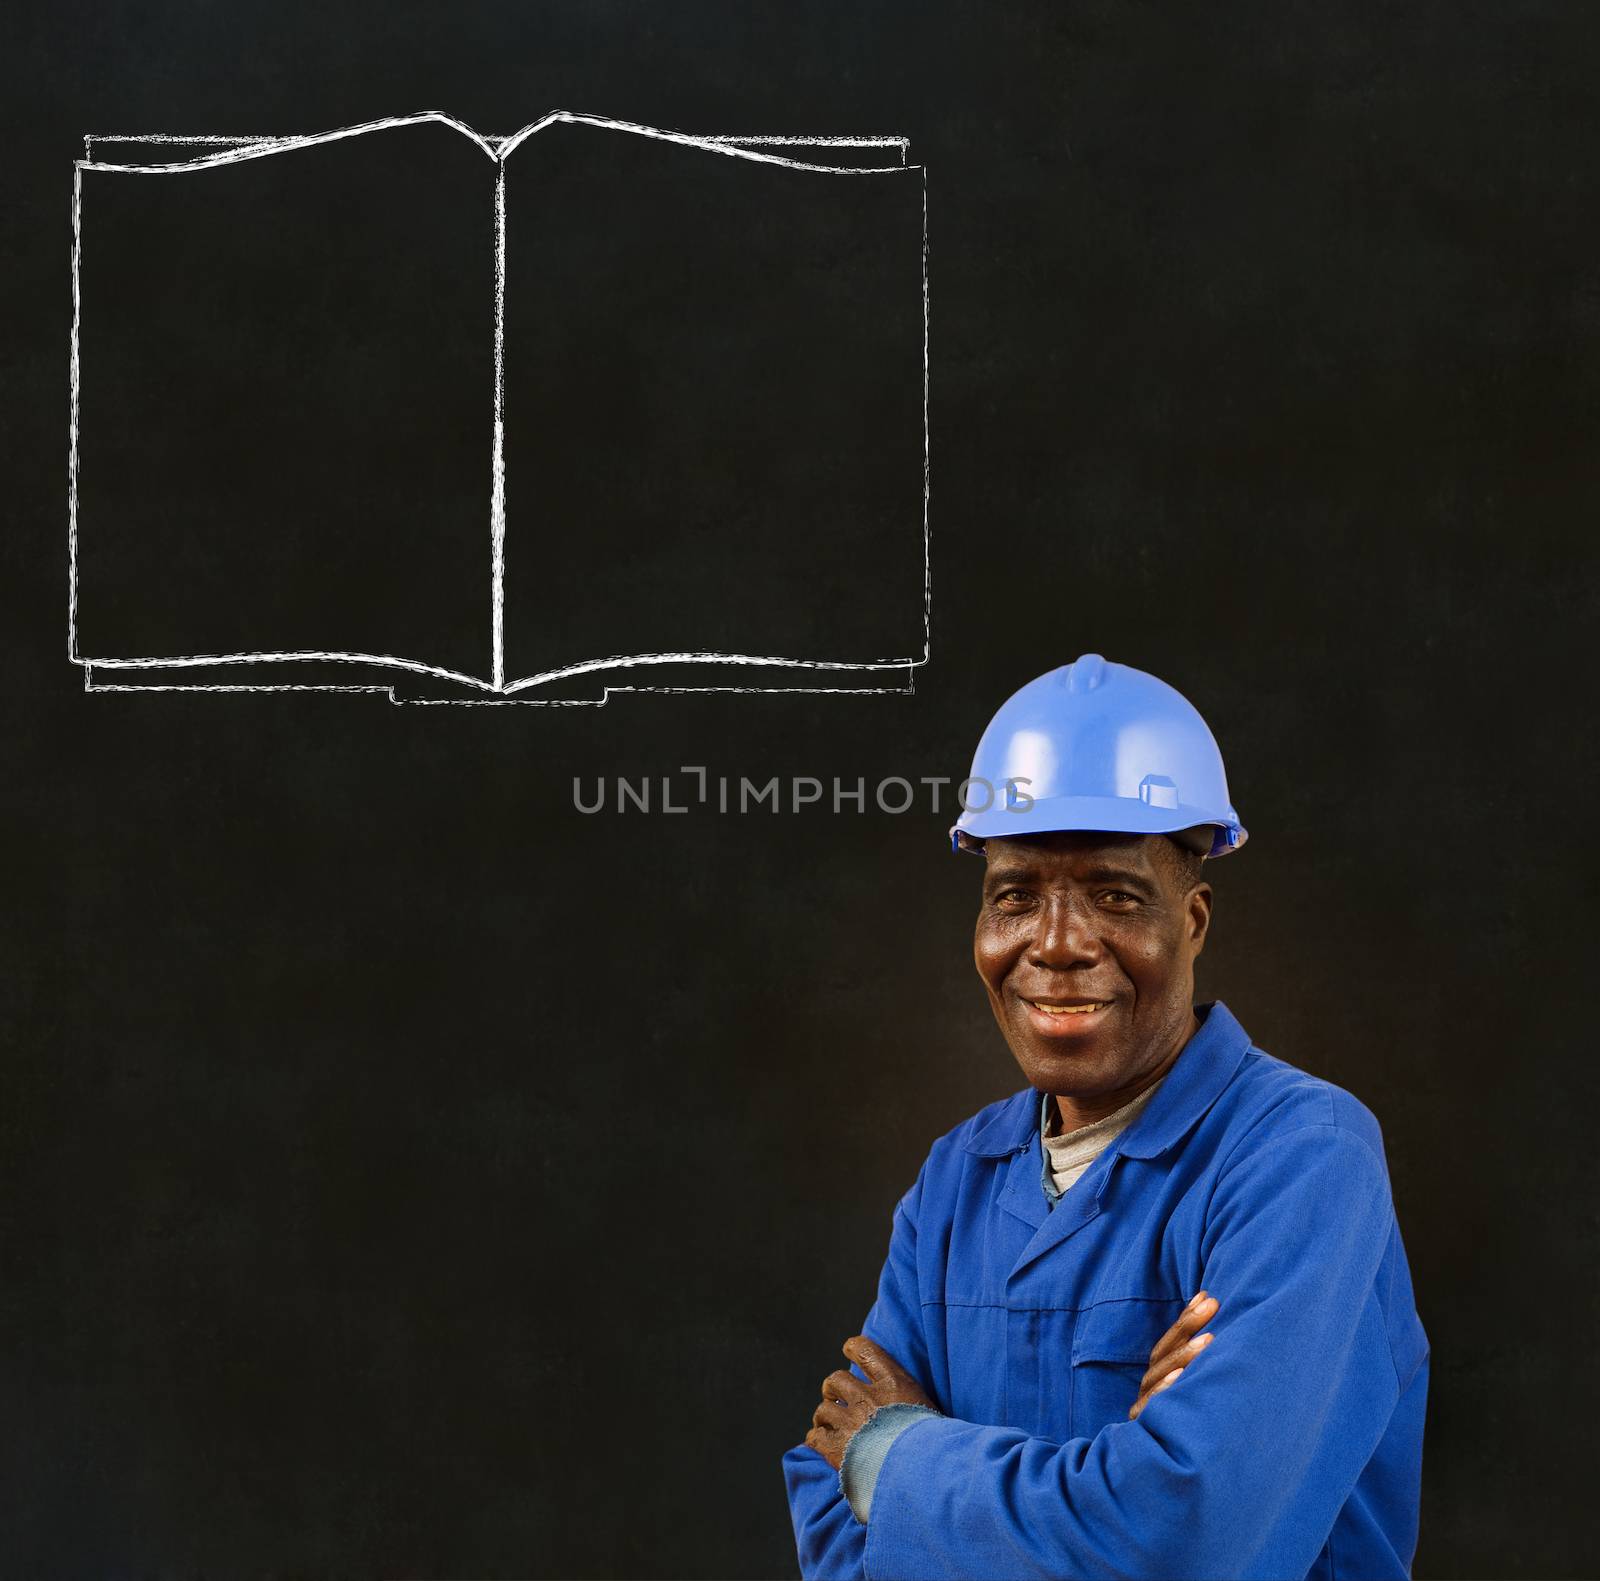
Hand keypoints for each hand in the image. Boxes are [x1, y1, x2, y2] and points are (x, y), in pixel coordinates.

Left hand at [806, 1335, 935, 1469]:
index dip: (853, 1347)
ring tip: (826, 1425)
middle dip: (833, 1389)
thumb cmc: (933, 1445)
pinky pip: (816, 1438)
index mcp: (893, 1383)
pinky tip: (821, 1445)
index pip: (866, 1351)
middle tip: (835, 1399)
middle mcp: (867, 1397)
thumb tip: (908, 1407)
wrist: (920, 1471)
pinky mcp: (837, 1447)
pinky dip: (816, 1439)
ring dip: (824, 1417)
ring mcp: (850, 1421)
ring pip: (824, 1409)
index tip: (848, 1348)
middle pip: (837, 1380)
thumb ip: (911, 1403)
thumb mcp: (929, 1412)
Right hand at [1128, 1290, 1218, 1421]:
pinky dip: (1165, 1391)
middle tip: (1213, 1305)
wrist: (1162, 1485)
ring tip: (1209, 1340)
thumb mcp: (1192, 1397)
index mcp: (1158, 1378)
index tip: (1209, 1296)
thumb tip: (1219, 1324)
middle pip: (1164, 1353)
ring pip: (1160, 1376)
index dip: (1187, 1318)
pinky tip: (1180, 1378)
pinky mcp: (1145, 1432)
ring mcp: (1146, 1410)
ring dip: (1184, 1355)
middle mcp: (1149, 1390)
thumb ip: (1198, 1368)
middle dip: (1188, 1327)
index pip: (1170, 1341)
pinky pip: (1153, 1409)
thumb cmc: (1187, 1433)